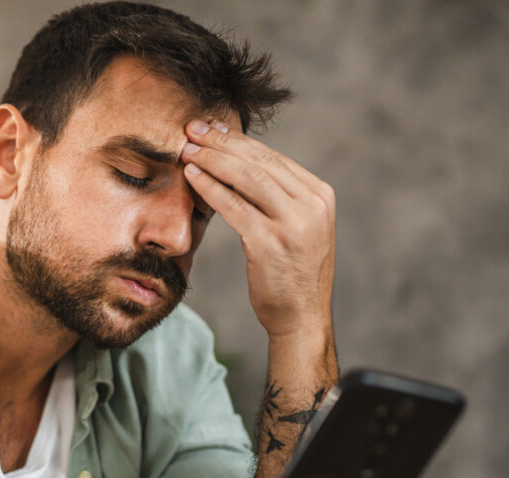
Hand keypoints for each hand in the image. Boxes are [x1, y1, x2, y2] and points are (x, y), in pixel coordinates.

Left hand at [182, 120, 335, 339]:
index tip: (211, 129)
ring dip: (213, 160)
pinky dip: (210, 188)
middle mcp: (312, 206)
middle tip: (192, 129)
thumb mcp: (298, 228)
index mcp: (320, 196)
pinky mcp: (271, 244)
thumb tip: (239, 163)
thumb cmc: (291, 274)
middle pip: (260, 162)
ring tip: (187, 150)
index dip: (238, 140)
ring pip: (248, 178)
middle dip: (222, 143)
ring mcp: (294, 225)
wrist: (301, 318)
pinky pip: (234, 207)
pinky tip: (192, 177)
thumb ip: (280, 198)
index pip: (273, 158)